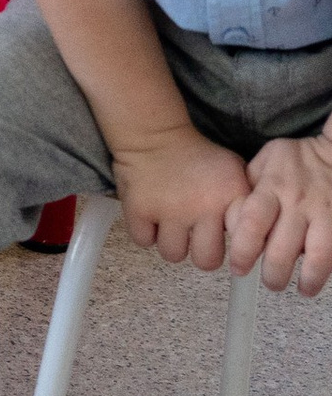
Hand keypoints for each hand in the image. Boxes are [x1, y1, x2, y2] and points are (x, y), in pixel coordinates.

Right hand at [109, 125, 251, 269]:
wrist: (155, 134)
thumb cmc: (198, 155)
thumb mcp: (234, 172)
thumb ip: (246, 202)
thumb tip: (257, 235)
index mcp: (231, 198)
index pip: (245, 243)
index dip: (239, 250)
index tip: (235, 249)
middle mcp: (202, 208)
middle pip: (206, 261)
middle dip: (200, 253)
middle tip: (195, 240)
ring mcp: (169, 211)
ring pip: (173, 254)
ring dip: (172, 243)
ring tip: (171, 227)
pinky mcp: (139, 210)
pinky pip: (143, 240)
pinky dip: (146, 233)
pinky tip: (151, 219)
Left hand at [224, 130, 331, 294]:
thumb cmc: (294, 161)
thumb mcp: (264, 163)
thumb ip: (247, 189)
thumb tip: (229, 220)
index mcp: (272, 187)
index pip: (252, 223)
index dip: (243, 251)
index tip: (238, 268)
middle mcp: (298, 202)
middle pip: (281, 248)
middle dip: (273, 273)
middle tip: (269, 282)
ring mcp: (325, 214)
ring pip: (317, 255)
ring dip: (307, 279)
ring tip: (300, 288)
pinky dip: (326, 270)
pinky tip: (317, 280)